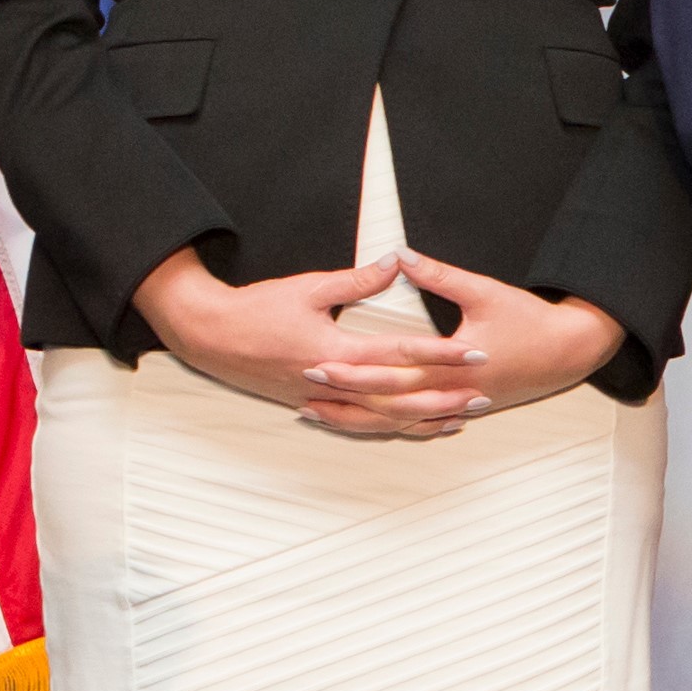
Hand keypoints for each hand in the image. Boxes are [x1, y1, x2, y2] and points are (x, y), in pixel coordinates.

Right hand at [128, 247, 487, 435]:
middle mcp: (331, 382)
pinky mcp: (311, 405)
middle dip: (442, 396)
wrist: (209, 336)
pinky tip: (413, 428)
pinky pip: (357, 423)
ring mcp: (320, 399)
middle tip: (482, 394)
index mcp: (334, 350)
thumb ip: (356, 280)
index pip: (399, 354)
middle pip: (397, 396)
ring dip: (421, 420)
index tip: (474, 352)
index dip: (440, 354)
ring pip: (380, 418)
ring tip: (460, 418)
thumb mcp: (308, 287)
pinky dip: (388, 427)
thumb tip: (396, 262)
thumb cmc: (257, 308)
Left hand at [285, 250, 626, 434]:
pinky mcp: (463, 409)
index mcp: (450, 366)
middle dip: (343, 397)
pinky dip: (388, 426)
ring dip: (358, 419)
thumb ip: (440, 276)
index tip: (314, 363)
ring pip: (397, 422)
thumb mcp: (484, 291)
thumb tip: (401, 255)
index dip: (349, 370)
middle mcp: (449, 393)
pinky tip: (368, 424)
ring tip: (321, 415)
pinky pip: (417, 424)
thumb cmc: (531, 321)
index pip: (389, 373)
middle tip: (304, 388)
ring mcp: (456, 406)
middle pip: (384, 402)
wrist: (570, 351)